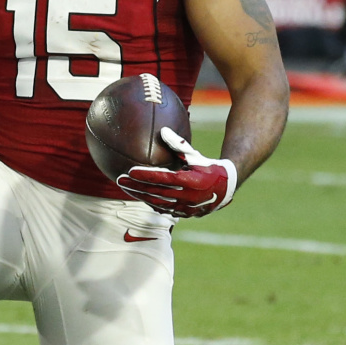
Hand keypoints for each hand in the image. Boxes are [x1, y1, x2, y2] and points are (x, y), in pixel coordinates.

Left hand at [116, 127, 237, 217]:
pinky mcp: (185, 214)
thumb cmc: (208, 166)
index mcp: (191, 180)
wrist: (226, 187)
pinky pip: (164, 209)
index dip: (146, 176)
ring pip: (157, 203)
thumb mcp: (195, 154)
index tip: (129, 171)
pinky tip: (139, 195)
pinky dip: (150, 202)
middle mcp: (188, 196)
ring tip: (125, 188)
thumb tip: (163, 130)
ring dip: (140, 195)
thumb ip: (178, 144)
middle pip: (156, 192)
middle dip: (136, 187)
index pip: (163, 178)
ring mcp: (186, 208)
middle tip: (119, 180)